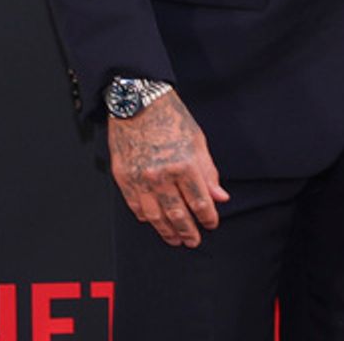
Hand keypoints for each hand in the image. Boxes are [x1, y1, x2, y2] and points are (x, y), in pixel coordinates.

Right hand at [107, 91, 229, 246]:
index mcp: (184, 165)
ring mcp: (140, 179)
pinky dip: (146, 218)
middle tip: (193, 241)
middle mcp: (161, 176)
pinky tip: (154, 222)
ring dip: (167, 231)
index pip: (200, 203)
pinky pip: (136, 207)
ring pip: (155, 216)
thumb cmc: (170, 117)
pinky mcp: (123, 178)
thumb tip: (220, 198)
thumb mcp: (198, 142)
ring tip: (175, 239)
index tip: (211, 224)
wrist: (138, 102)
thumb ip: (209, 173)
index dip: (208, 218)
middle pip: (178, 215)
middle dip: (189, 231)